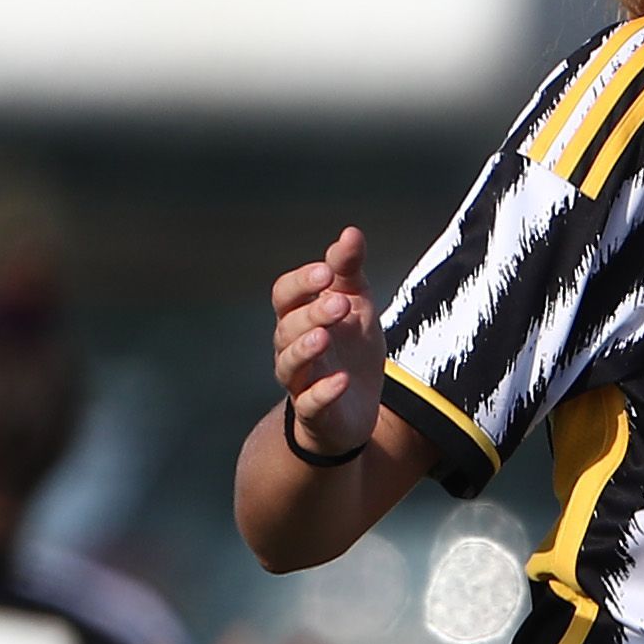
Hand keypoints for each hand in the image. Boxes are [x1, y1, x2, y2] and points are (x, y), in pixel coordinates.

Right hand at [270, 227, 383, 458]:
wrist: (358, 406)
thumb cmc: (351, 350)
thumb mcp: (356, 304)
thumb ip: (349, 270)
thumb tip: (351, 232)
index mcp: (298, 317)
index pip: (285, 295)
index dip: (301, 283)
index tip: (326, 271)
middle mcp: (291, 347)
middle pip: (288, 326)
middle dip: (311, 314)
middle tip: (340, 304)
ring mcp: (301, 380)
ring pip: (290, 363)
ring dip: (306, 348)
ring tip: (324, 337)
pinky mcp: (315, 411)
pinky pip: (310, 402)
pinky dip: (323, 391)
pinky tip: (341, 381)